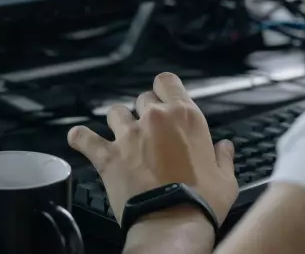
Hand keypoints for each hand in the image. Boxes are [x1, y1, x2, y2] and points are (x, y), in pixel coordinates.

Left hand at [67, 73, 237, 229]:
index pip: (167, 81)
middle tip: (150, 131)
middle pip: (143, 98)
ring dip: (118, 122)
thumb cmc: (202, 202)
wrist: (173, 223)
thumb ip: (224, 157)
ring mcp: (129, 135)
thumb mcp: (226, 179)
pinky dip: (80, 138)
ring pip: (116, 112)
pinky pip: (84, 138)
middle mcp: (155, 118)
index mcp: (186, 116)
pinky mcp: (108, 156)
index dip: (164, 90)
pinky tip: (78, 139)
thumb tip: (225, 147)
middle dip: (145, 112)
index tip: (164, 101)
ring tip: (122, 136)